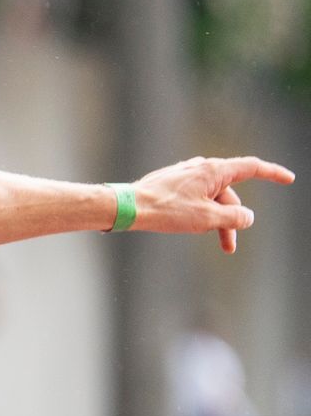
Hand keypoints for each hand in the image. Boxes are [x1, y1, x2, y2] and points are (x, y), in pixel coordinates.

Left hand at [130, 155, 293, 253]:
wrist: (128, 207)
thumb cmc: (166, 210)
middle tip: (229, 247)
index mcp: (214, 170)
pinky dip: (200, 213)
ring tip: (212, 242)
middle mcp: (201, 168)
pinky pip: (196, 199)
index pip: (252, 167)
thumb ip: (234, 217)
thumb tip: (247, 217)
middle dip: (232, 220)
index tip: (288, 179)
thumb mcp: (207, 218)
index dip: (272, 173)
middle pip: (229, 195)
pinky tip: (189, 225)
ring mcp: (186, 175)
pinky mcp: (173, 184)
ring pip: (212, 199)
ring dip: (215, 220)